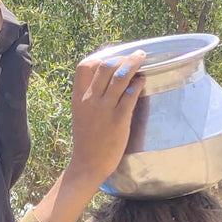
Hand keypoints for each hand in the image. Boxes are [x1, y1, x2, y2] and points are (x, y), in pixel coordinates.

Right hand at [66, 50, 145, 184]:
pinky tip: (142, 81)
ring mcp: (104, 109)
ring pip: (120, 76)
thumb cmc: (87, 139)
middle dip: (122, 57)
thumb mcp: (81, 114)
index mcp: (78, 98)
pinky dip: (138, 83)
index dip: (99, 58)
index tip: (111, 59)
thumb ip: (90, 96)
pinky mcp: (119, 118)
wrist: (88, 164)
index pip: (84, 67)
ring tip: (142, 59)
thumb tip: (107, 78)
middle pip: (105, 66)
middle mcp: (90, 100)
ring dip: (134, 64)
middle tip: (133, 57)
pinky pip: (131, 93)